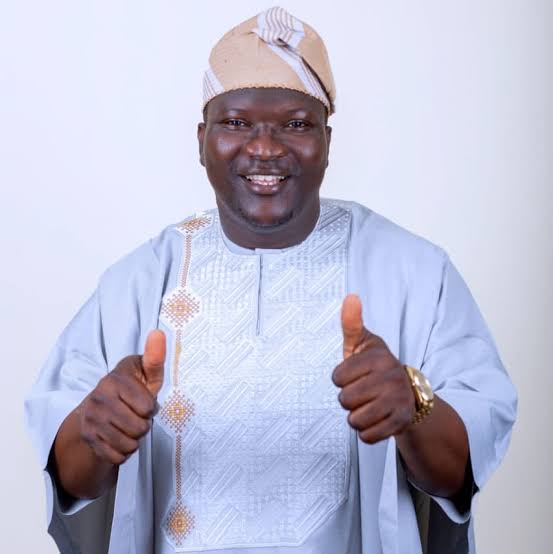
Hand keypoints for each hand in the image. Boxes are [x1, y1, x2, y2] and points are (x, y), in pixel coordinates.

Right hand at [78, 329, 165, 464]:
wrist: (101, 408)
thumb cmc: (133, 388)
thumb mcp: (146, 373)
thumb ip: (155, 356)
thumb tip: (158, 332)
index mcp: (114, 379)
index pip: (147, 407)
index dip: (151, 408)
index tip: (144, 401)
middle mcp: (98, 398)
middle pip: (139, 428)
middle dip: (144, 425)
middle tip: (136, 415)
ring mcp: (90, 420)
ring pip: (129, 444)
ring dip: (135, 439)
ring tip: (129, 426)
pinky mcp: (88, 439)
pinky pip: (118, 457)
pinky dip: (124, 452)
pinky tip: (119, 437)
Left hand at [332, 295, 414, 443]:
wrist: (408, 393)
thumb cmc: (374, 366)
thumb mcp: (362, 343)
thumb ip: (351, 323)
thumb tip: (351, 296)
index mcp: (378, 357)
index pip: (337, 377)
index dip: (341, 379)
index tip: (354, 374)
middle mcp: (391, 377)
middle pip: (345, 400)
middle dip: (348, 399)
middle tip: (363, 391)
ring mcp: (398, 401)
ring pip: (355, 420)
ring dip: (356, 416)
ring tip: (368, 405)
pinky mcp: (401, 423)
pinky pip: (367, 437)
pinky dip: (366, 432)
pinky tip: (376, 419)